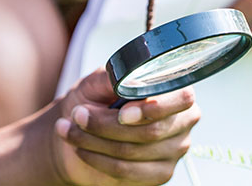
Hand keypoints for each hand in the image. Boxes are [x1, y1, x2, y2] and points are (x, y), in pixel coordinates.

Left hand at [45, 69, 198, 185]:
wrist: (79, 129)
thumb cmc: (93, 100)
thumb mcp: (98, 81)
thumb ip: (114, 76)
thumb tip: (128, 78)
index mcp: (175, 92)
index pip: (181, 100)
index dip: (152, 108)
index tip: (122, 113)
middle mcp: (182, 122)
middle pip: (152, 130)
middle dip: (107, 124)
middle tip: (78, 115)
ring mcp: (173, 151)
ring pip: (134, 151)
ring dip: (95, 141)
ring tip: (69, 129)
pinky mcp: (158, 174)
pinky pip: (127, 170)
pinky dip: (98, 159)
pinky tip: (82, 148)